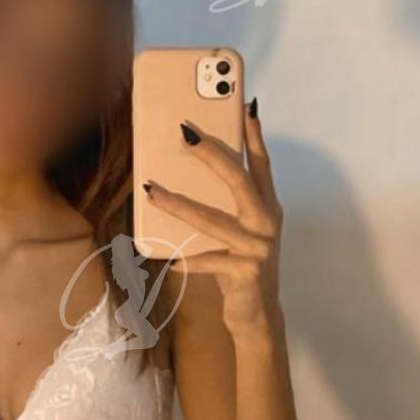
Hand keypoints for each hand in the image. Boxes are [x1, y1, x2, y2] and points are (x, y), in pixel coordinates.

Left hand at [144, 101, 282, 334]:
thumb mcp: (240, 232)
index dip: (254, 135)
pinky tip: (171, 261)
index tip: (245, 105)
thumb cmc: (241, 265)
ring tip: (152, 191)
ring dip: (180, 205)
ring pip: (213, 221)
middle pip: (240, 181)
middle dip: (213, 155)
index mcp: (267, 207)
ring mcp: (257, 248)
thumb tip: (187, 176)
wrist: (258, 315)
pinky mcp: (244, 273)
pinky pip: (210, 263)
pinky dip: (189, 263)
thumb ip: (227, 205)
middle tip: (187, 135)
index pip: (261, 164)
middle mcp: (266, 223)